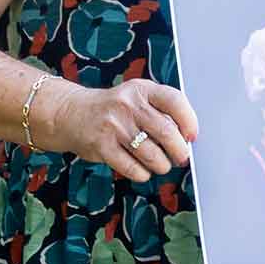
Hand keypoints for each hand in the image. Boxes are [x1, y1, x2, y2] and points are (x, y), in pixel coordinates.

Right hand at [50, 79, 198, 182]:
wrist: (72, 113)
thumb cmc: (114, 109)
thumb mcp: (136, 97)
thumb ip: (160, 111)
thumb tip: (187, 140)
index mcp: (141, 89)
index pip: (174, 101)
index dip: (189, 121)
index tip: (192, 136)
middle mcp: (127, 104)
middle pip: (166, 132)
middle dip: (179, 151)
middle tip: (181, 158)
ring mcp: (113, 125)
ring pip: (152, 155)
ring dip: (162, 165)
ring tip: (161, 165)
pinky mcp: (101, 146)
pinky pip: (132, 168)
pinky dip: (143, 174)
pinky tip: (142, 170)